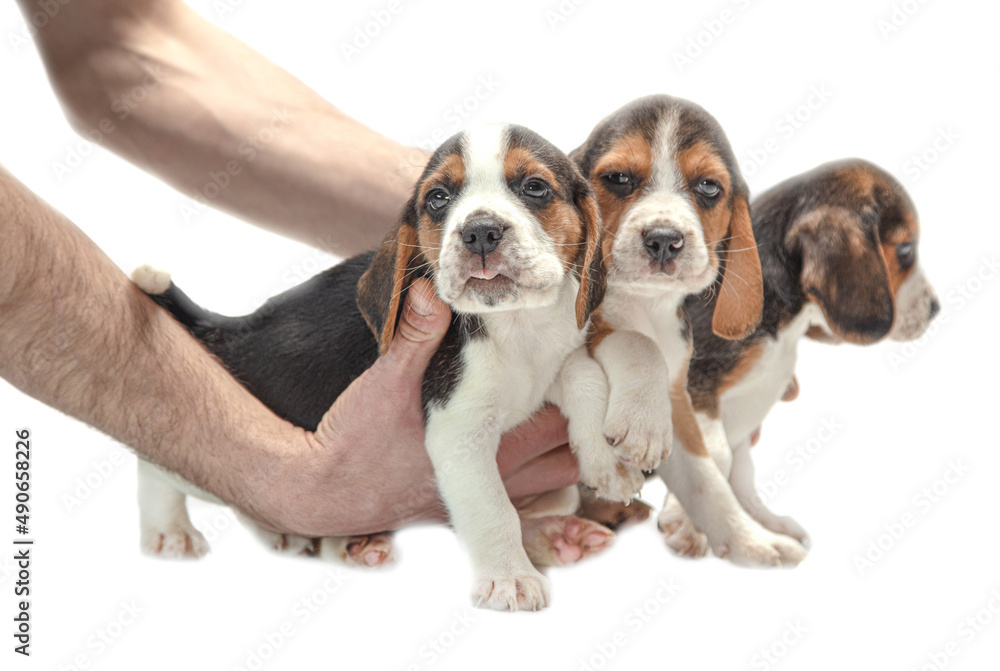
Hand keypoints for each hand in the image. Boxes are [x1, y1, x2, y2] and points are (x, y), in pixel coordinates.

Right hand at [252, 278, 577, 536]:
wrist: (321, 491)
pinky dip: (538, 485)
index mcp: (489, 446)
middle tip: (588, 390)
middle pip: (571, 457)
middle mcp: (496, 480)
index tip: (590, 366)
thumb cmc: (354, 436)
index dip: (586, 396)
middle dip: (584, 426)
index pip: (566, 424)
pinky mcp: (464, 510)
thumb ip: (416, 335)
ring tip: (570, 421)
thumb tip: (433, 288)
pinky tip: (531, 456)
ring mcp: (485, 499)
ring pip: (553, 485)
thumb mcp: (386, 379)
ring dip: (565, 456)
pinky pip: (522, 506)